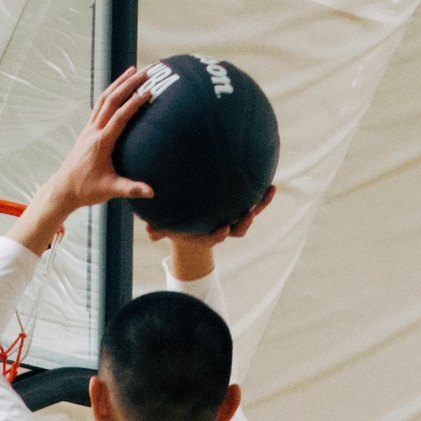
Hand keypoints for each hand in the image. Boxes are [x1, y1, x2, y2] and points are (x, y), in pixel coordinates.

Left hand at [9, 67, 154, 255]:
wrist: (63, 189)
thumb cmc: (86, 190)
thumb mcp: (110, 190)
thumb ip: (131, 189)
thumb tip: (152, 192)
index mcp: (101, 143)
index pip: (120, 117)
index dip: (135, 103)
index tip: (149, 91)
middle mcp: (93, 131)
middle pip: (111, 100)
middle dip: (128, 84)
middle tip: (145, 71)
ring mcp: (89, 129)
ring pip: (104, 99)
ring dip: (118, 83)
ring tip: (132, 71)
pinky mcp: (87, 131)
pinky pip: (99, 106)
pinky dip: (110, 94)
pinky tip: (119, 88)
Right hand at [147, 183, 276, 275]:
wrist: (194, 222)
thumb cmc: (178, 224)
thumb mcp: (168, 227)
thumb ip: (159, 230)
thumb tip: (149, 233)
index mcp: (209, 233)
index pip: (216, 236)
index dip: (220, 235)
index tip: (223, 230)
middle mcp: (224, 226)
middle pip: (238, 229)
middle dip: (244, 224)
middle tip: (247, 215)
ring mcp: (234, 216)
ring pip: (250, 214)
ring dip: (259, 206)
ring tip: (268, 193)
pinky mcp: (241, 205)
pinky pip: (255, 201)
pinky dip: (264, 196)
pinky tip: (271, 184)